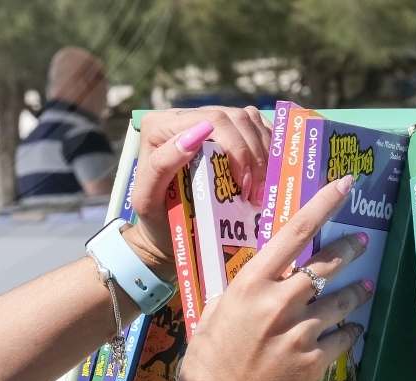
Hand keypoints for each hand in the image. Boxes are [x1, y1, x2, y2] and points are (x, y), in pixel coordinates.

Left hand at [123, 107, 271, 280]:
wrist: (164, 228)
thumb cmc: (155, 216)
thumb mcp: (148, 199)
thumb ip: (161, 166)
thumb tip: (194, 136)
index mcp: (159, 126)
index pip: (212, 120)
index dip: (237, 148)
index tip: (243, 185)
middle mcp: (182, 117)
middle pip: (234, 118)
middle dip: (253, 155)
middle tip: (256, 192)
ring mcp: (205, 120)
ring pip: (249, 119)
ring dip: (263, 153)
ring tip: (260, 188)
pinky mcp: (224, 130)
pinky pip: (255, 126)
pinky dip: (267, 148)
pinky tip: (265, 173)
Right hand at [172, 176, 373, 380]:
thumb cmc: (207, 361)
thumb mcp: (214, 314)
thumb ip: (241, 292)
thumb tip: (260, 277)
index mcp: (251, 285)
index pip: (294, 233)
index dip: (323, 205)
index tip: (344, 185)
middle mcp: (280, 302)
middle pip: (327, 264)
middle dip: (349, 249)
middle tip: (360, 241)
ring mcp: (301, 331)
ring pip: (341, 302)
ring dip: (354, 293)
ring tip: (362, 289)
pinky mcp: (315, 360)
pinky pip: (344, 338)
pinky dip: (349, 332)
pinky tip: (351, 330)